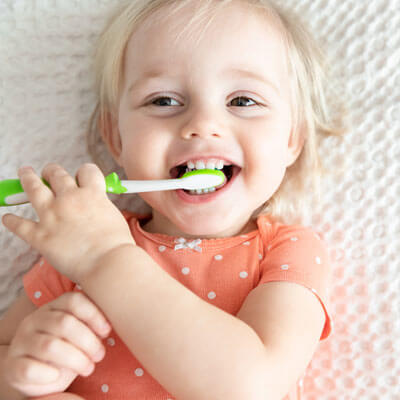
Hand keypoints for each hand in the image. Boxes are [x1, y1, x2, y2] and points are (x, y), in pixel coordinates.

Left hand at [2, 163, 135, 282]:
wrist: (109, 264)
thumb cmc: (117, 246)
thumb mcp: (115, 217)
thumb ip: (102, 206)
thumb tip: (96, 205)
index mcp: (92, 194)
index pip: (86, 171)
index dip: (84, 172)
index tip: (80, 177)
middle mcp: (70, 200)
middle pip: (56, 174)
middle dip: (52, 171)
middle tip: (48, 173)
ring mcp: (52, 216)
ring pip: (33, 188)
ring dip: (27, 178)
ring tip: (24, 173)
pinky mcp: (40, 236)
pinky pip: (19, 225)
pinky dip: (11, 221)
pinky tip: (8, 218)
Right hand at [4, 292, 110, 397]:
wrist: (33, 369)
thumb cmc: (66, 346)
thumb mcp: (79, 331)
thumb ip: (91, 323)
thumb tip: (109, 326)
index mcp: (53, 306)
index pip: (74, 301)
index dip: (94, 315)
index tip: (107, 331)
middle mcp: (34, 320)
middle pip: (64, 323)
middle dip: (88, 341)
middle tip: (100, 355)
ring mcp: (21, 341)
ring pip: (50, 346)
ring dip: (76, 359)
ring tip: (88, 368)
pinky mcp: (12, 365)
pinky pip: (30, 369)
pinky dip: (49, 374)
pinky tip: (58, 376)